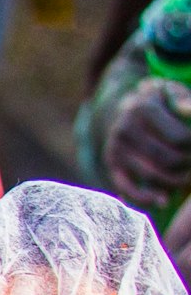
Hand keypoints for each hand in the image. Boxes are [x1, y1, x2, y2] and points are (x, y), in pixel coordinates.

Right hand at [112, 76, 190, 219]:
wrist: (127, 110)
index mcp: (144, 108)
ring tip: (186, 179)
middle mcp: (125, 128)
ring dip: (175, 183)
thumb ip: (183, 99)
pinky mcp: (111, 164)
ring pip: (152, 176)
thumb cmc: (161, 104)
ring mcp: (116, 148)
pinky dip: (146, 197)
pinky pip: (127, 187)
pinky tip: (163, 200)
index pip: (181, 138)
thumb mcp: (172, 94)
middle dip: (189, 167)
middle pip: (168, 159)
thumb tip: (187, 110)